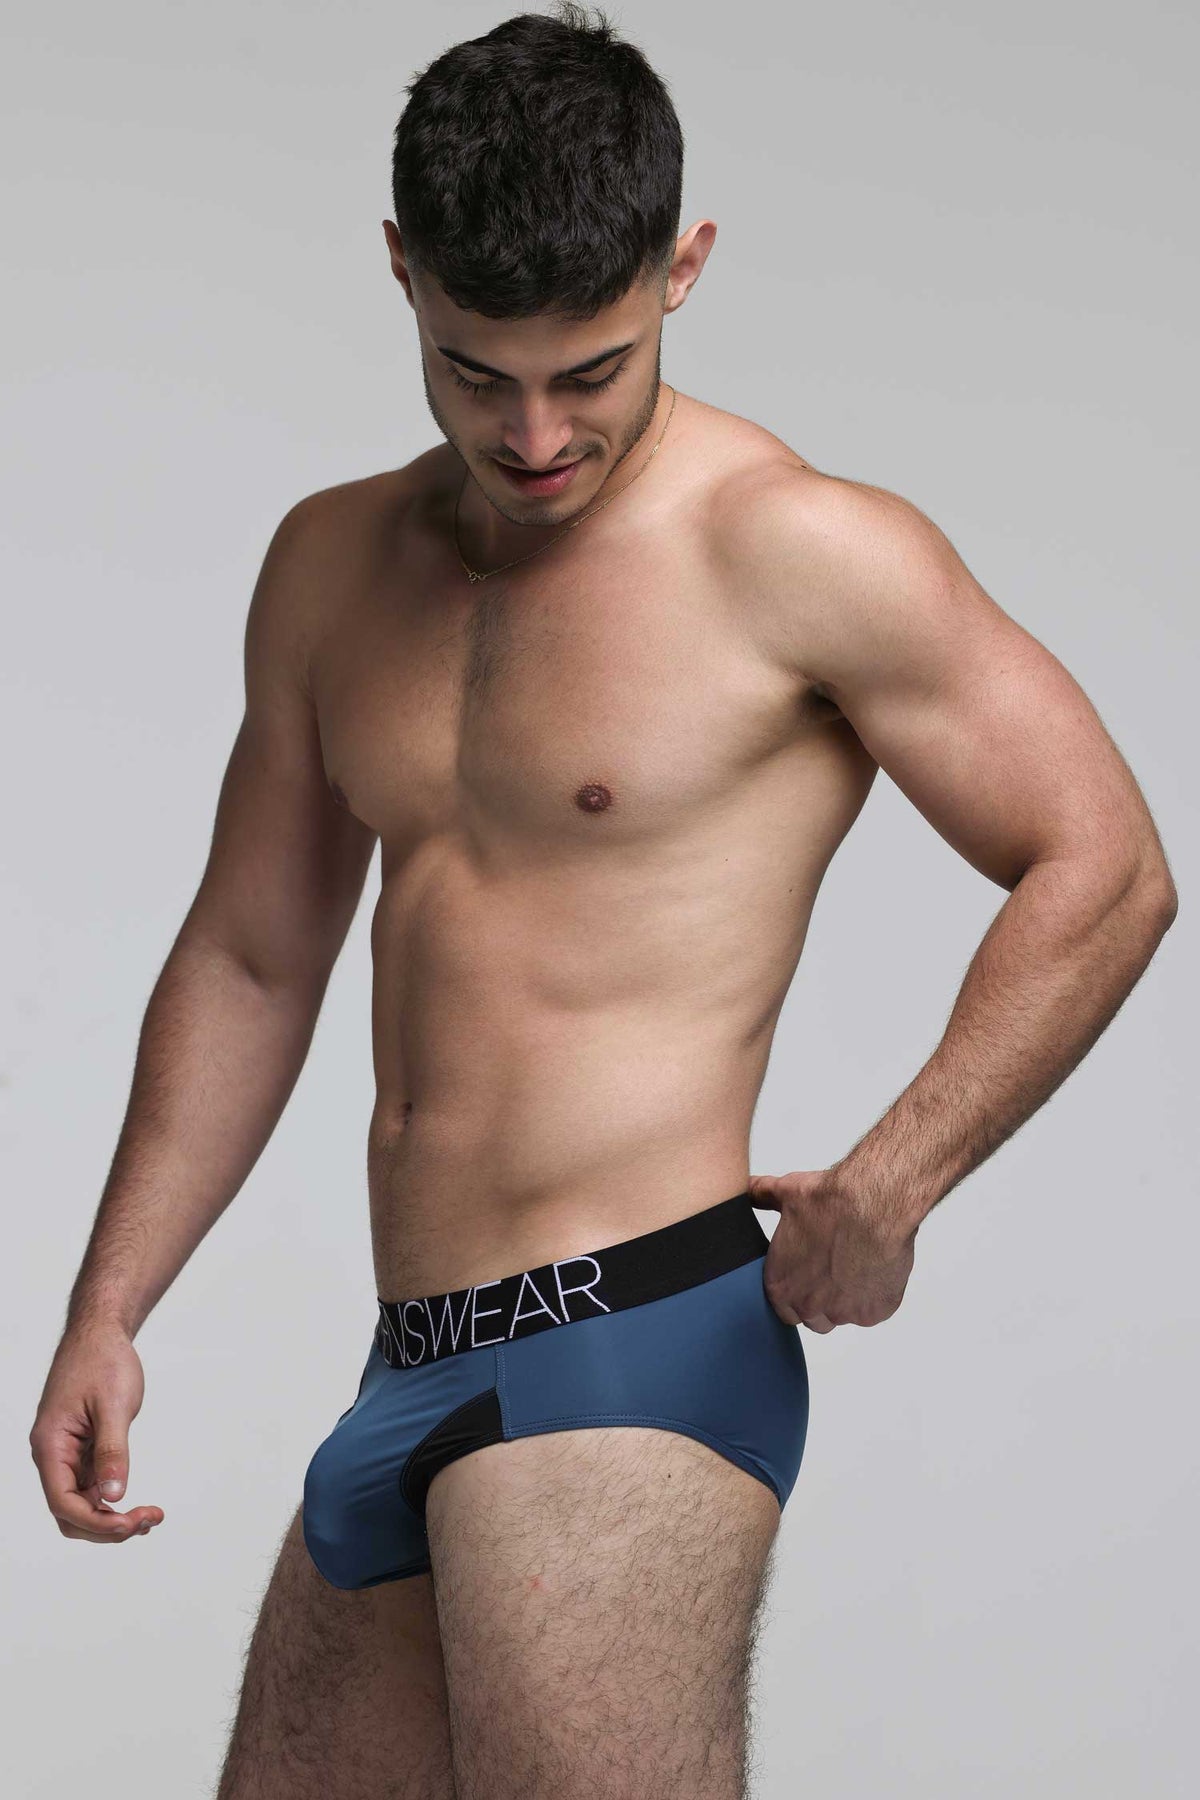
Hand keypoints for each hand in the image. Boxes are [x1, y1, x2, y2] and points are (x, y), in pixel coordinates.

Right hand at [29, 1322, 163, 1542]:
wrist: (101, 1333)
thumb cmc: (103, 1360)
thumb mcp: (113, 1405)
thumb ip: (112, 1451)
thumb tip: (114, 1495)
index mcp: (51, 1445)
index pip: (63, 1502)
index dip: (96, 1521)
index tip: (131, 1522)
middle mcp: (53, 1455)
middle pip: (70, 1513)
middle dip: (106, 1526)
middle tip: (147, 1521)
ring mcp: (67, 1454)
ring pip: (82, 1505)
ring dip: (112, 1518)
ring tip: (150, 1516)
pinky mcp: (82, 1450)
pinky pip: (92, 1488)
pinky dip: (113, 1500)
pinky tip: (138, 1504)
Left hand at [749, 1168, 916, 1332]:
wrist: (874, 1208)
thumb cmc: (831, 1203)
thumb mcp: (786, 1193)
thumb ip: (761, 1194)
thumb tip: (749, 1189)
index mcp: (781, 1286)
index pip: (783, 1309)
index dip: (795, 1292)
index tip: (805, 1277)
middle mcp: (808, 1306)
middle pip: (812, 1317)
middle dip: (819, 1299)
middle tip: (830, 1269)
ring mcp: (842, 1313)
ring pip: (842, 1315)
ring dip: (845, 1300)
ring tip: (853, 1266)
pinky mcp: (872, 1313)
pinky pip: (871, 1312)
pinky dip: (874, 1296)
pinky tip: (874, 1268)